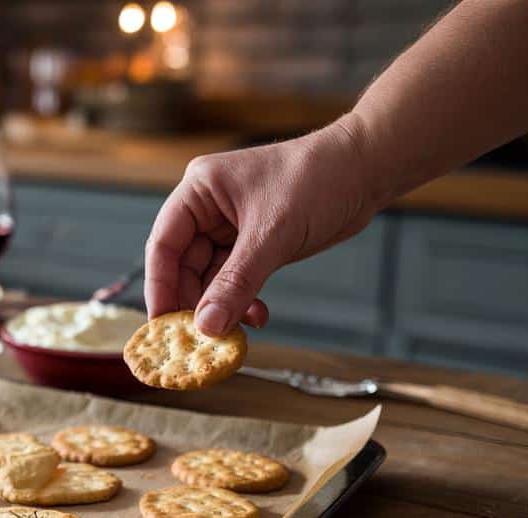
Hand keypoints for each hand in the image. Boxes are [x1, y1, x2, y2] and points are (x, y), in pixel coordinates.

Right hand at [143, 116, 380, 336]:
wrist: (367, 170)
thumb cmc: (318, 179)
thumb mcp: (272, 235)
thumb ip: (236, 283)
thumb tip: (207, 325)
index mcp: (199, 191)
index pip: (164, 245)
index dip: (160, 286)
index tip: (163, 324)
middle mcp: (208, 208)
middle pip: (184, 266)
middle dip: (196, 303)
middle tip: (203, 338)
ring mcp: (230, 226)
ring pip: (211, 277)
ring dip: (222, 306)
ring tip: (236, 331)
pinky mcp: (253, 242)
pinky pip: (236, 279)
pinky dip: (243, 300)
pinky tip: (257, 316)